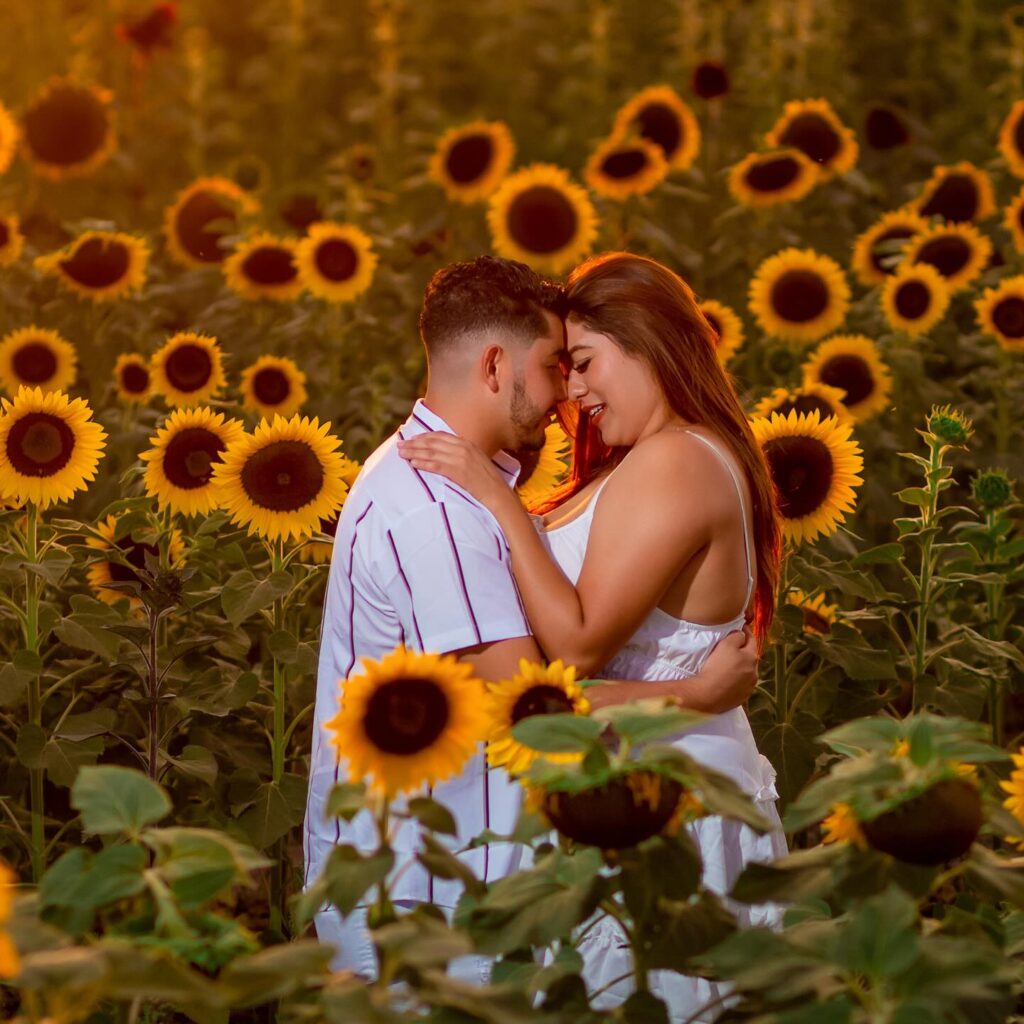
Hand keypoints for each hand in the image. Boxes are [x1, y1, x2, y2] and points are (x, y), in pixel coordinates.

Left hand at [397, 432, 514, 514]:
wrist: (498, 493)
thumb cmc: (487, 481)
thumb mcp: (476, 461)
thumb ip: (462, 454)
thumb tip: (446, 454)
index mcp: (467, 443)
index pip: (440, 435)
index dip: (423, 436)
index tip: (412, 439)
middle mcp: (463, 447)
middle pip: (433, 442)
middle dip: (414, 443)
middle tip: (400, 445)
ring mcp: (460, 459)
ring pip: (431, 452)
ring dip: (414, 452)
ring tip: (401, 453)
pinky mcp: (458, 471)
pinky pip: (436, 465)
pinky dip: (423, 463)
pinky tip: (413, 464)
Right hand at [689, 626, 758, 713]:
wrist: (708, 694)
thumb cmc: (717, 666)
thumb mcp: (726, 644)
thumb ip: (736, 636)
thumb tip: (741, 635)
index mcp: (752, 658)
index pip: (752, 640)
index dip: (746, 632)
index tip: (740, 627)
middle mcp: (754, 672)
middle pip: (750, 657)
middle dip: (743, 651)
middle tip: (732, 647)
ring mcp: (749, 687)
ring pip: (747, 672)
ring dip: (741, 667)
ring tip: (729, 666)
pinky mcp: (742, 697)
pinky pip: (741, 685)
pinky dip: (737, 680)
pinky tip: (728, 680)